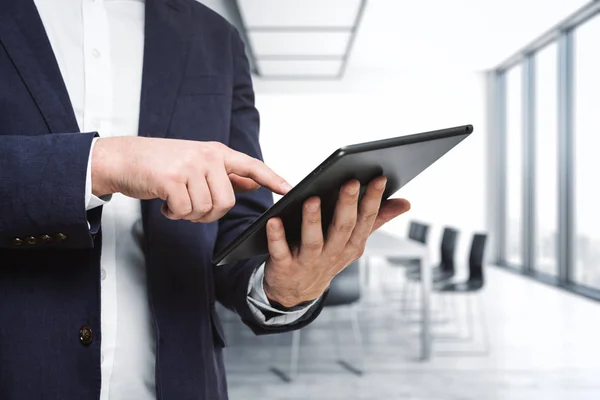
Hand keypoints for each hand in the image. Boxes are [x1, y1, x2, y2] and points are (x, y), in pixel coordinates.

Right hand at [91, 137, 290, 222]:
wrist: (123, 159)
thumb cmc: (161, 163)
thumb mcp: (198, 163)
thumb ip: (227, 174)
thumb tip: (254, 184)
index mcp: (216, 152)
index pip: (251, 166)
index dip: (271, 178)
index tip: (288, 189)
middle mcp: (206, 157)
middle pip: (226, 201)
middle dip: (209, 213)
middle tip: (191, 206)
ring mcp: (189, 166)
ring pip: (206, 209)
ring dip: (190, 214)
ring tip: (177, 201)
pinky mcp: (171, 179)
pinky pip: (185, 211)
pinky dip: (174, 214)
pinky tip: (166, 203)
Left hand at [263, 177, 410, 306]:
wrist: (296, 292)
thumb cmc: (327, 257)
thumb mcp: (354, 242)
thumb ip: (377, 220)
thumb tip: (405, 203)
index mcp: (352, 245)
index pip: (366, 220)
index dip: (373, 200)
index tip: (379, 179)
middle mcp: (333, 254)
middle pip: (342, 228)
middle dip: (347, 205)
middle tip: (350, 182)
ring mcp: (309, 262)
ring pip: (313, 241)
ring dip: (313, 220)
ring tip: (312, 199)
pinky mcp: (285, 266)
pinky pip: (281, 251)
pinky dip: (277, 237)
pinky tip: (274, 220)